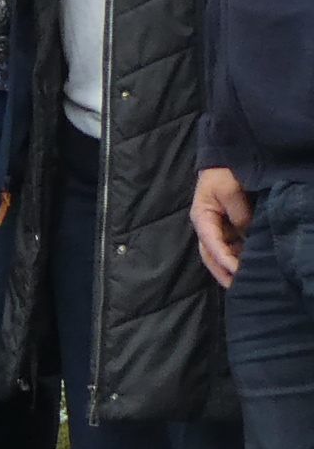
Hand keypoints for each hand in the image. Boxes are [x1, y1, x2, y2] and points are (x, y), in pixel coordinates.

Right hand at [194, 166, 253, 289]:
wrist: (223, 162)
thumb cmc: (222, 173)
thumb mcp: (230, 189)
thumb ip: (238, 213)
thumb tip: (247, 234)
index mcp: (202, 217)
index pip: (211, 243)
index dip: (224, 259)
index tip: (238, 271)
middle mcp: (206, 226)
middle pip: (210, 255)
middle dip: (222, 271)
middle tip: (238, 287)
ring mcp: (215, 228)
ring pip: (219, 253)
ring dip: (229, 267)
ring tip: (244, 280)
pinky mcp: (225, 227)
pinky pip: (229, 246)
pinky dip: (236, 257)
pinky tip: (247, 264)